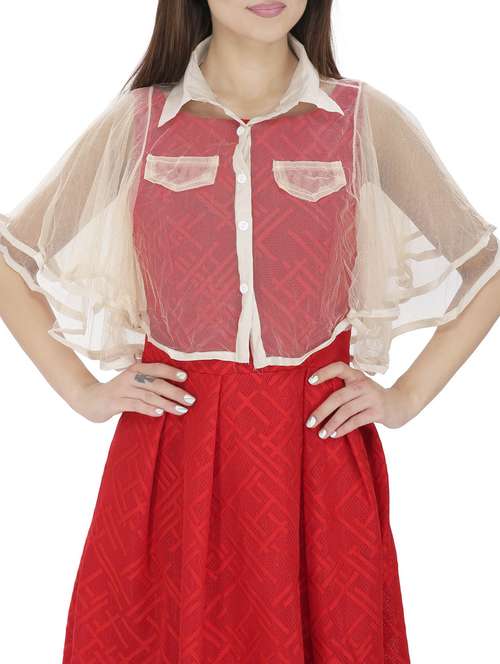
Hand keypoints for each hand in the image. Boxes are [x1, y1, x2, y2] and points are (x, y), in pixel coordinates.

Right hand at [70, 361, 196, 422]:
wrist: (89, 399)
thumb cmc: (118, 392)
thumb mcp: (132, 382)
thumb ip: (148, 381)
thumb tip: (175, 387)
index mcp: (135, 369)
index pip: (156, 368)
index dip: (171, 372)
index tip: (187, 378)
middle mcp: (129, 377)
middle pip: (156, 383)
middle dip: (175, 391)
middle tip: (190, 400)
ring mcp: (122, 389)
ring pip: (148, 395)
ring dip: (167, 403)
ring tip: (181, 410)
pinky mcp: (115, 402)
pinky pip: (135, 405)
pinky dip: (149, 409)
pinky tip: (160, 414)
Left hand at [305, 361, 414, 438]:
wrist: (401, 404)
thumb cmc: (372, 397)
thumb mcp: (361, 387)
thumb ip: (344, 388)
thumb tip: (314, 401)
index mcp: (356, 375)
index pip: (338, 368)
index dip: (324, 373)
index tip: (309, 382)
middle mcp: (363, 384)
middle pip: (338, 396)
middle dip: (321, 411)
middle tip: (309, 423)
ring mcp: (371, 398)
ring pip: (346, 411)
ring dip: (331, 424)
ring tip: (321, 434)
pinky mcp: (378, 412)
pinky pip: (356, 421)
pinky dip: (343, 429)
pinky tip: (334, 435)